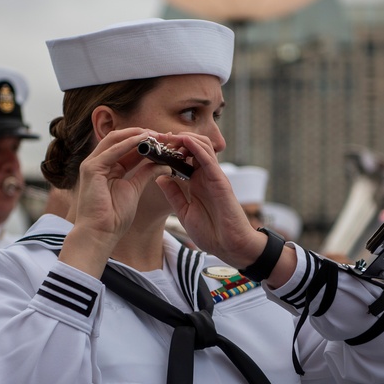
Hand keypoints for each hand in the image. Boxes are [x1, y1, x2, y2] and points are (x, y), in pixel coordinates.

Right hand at [59, 128, 166, 274]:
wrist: (100, 233)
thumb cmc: (114, 217)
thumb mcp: (134, 189)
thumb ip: (146, 173)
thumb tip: (164, 164)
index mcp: (107, 167)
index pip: (126, 147)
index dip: (144, 141)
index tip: (163, 140)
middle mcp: (98, 162)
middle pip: (119, 139)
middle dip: (141, 134)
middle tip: (161, 134)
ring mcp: (92, 164)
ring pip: (115, 139)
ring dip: (136, 135)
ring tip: (155, 134)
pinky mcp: (91, 168)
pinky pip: (112, 150)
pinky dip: (128, 143)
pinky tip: (143, 140)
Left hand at [153, 132, 264, 266]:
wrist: (229, 247)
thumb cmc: (210, 232)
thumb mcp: (184, 212)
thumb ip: (174, 194)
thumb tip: (160, 177)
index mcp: (196, 182)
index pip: (183, 157)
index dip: (169, 148)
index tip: (153, 145)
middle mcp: (205, 176)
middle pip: (192, 146)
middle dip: (175, 139)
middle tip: (158, 137)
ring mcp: (213, 176)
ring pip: (202, 146)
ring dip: (185, 138)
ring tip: (169, 136)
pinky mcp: (220, 181)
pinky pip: (208, 159)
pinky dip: (197, 147)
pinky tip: (185, 141)